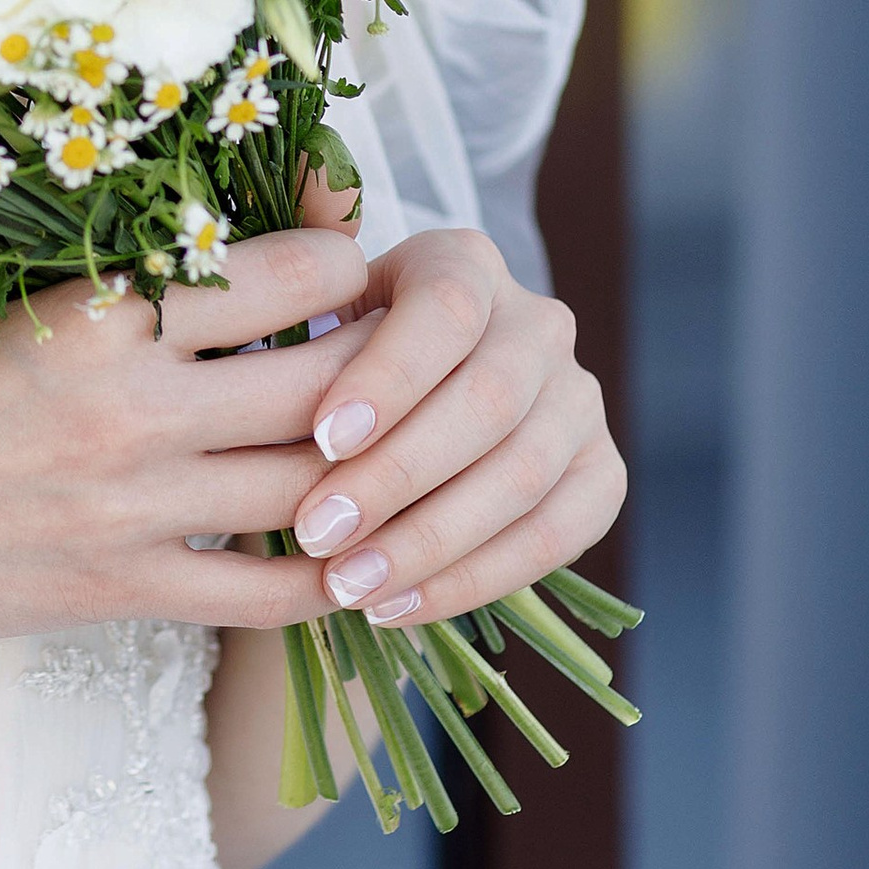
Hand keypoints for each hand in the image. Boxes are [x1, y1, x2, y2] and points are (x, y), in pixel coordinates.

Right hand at [0, 224, 388, 645]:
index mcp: (96, 310)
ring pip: (316, 483)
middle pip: (329, 379)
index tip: (347, 260)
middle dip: (386, 359)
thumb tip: (233, 244)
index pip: (287, 272)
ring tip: (395, 439)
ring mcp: (132, 509)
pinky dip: (330, 575)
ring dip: (373, 463)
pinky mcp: (121, 591)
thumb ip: (113, 281)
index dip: (343, 260)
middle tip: (404, 348)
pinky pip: (269, 594)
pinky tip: (358, 554)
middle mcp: (130, 408)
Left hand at [279, 223, 625, 628]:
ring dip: (430, 542)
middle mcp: (537, 321)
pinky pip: (554, 536)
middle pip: (489, 398)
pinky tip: (400, 605)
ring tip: (347, 586)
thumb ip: (293, 333)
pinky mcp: (601, 473)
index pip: (445, 307)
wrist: (387, 422)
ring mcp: (579, 399)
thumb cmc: (325, 365)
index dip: (390, 375)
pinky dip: (475, 579)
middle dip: (397, 477)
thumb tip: (266, 382)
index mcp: (464, 262)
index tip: (324, 437)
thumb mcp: (303, 327)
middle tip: (317, 534)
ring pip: (523, 474)